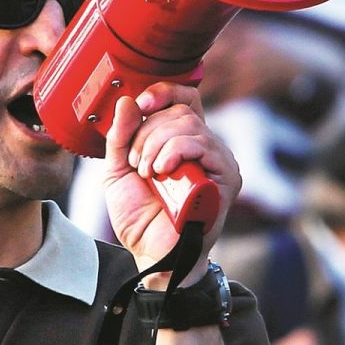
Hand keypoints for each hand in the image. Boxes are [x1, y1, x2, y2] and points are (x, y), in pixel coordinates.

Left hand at [102, 82, 240, 285]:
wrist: (151, 251)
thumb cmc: (140, 214)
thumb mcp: (118, 169)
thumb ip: (121, 135)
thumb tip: (127, 100)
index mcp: (181, 142)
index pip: (184, 99)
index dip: (164, 93)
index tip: (140, 103)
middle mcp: (205, 148)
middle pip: (180, 111)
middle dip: (147, 132)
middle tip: (137, 162)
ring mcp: (218, 161)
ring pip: (189, 124)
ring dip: (156, 145)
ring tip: (147, 171)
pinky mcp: (226, 177)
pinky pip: (202, 145)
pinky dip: (174, 152)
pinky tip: (161, 172)